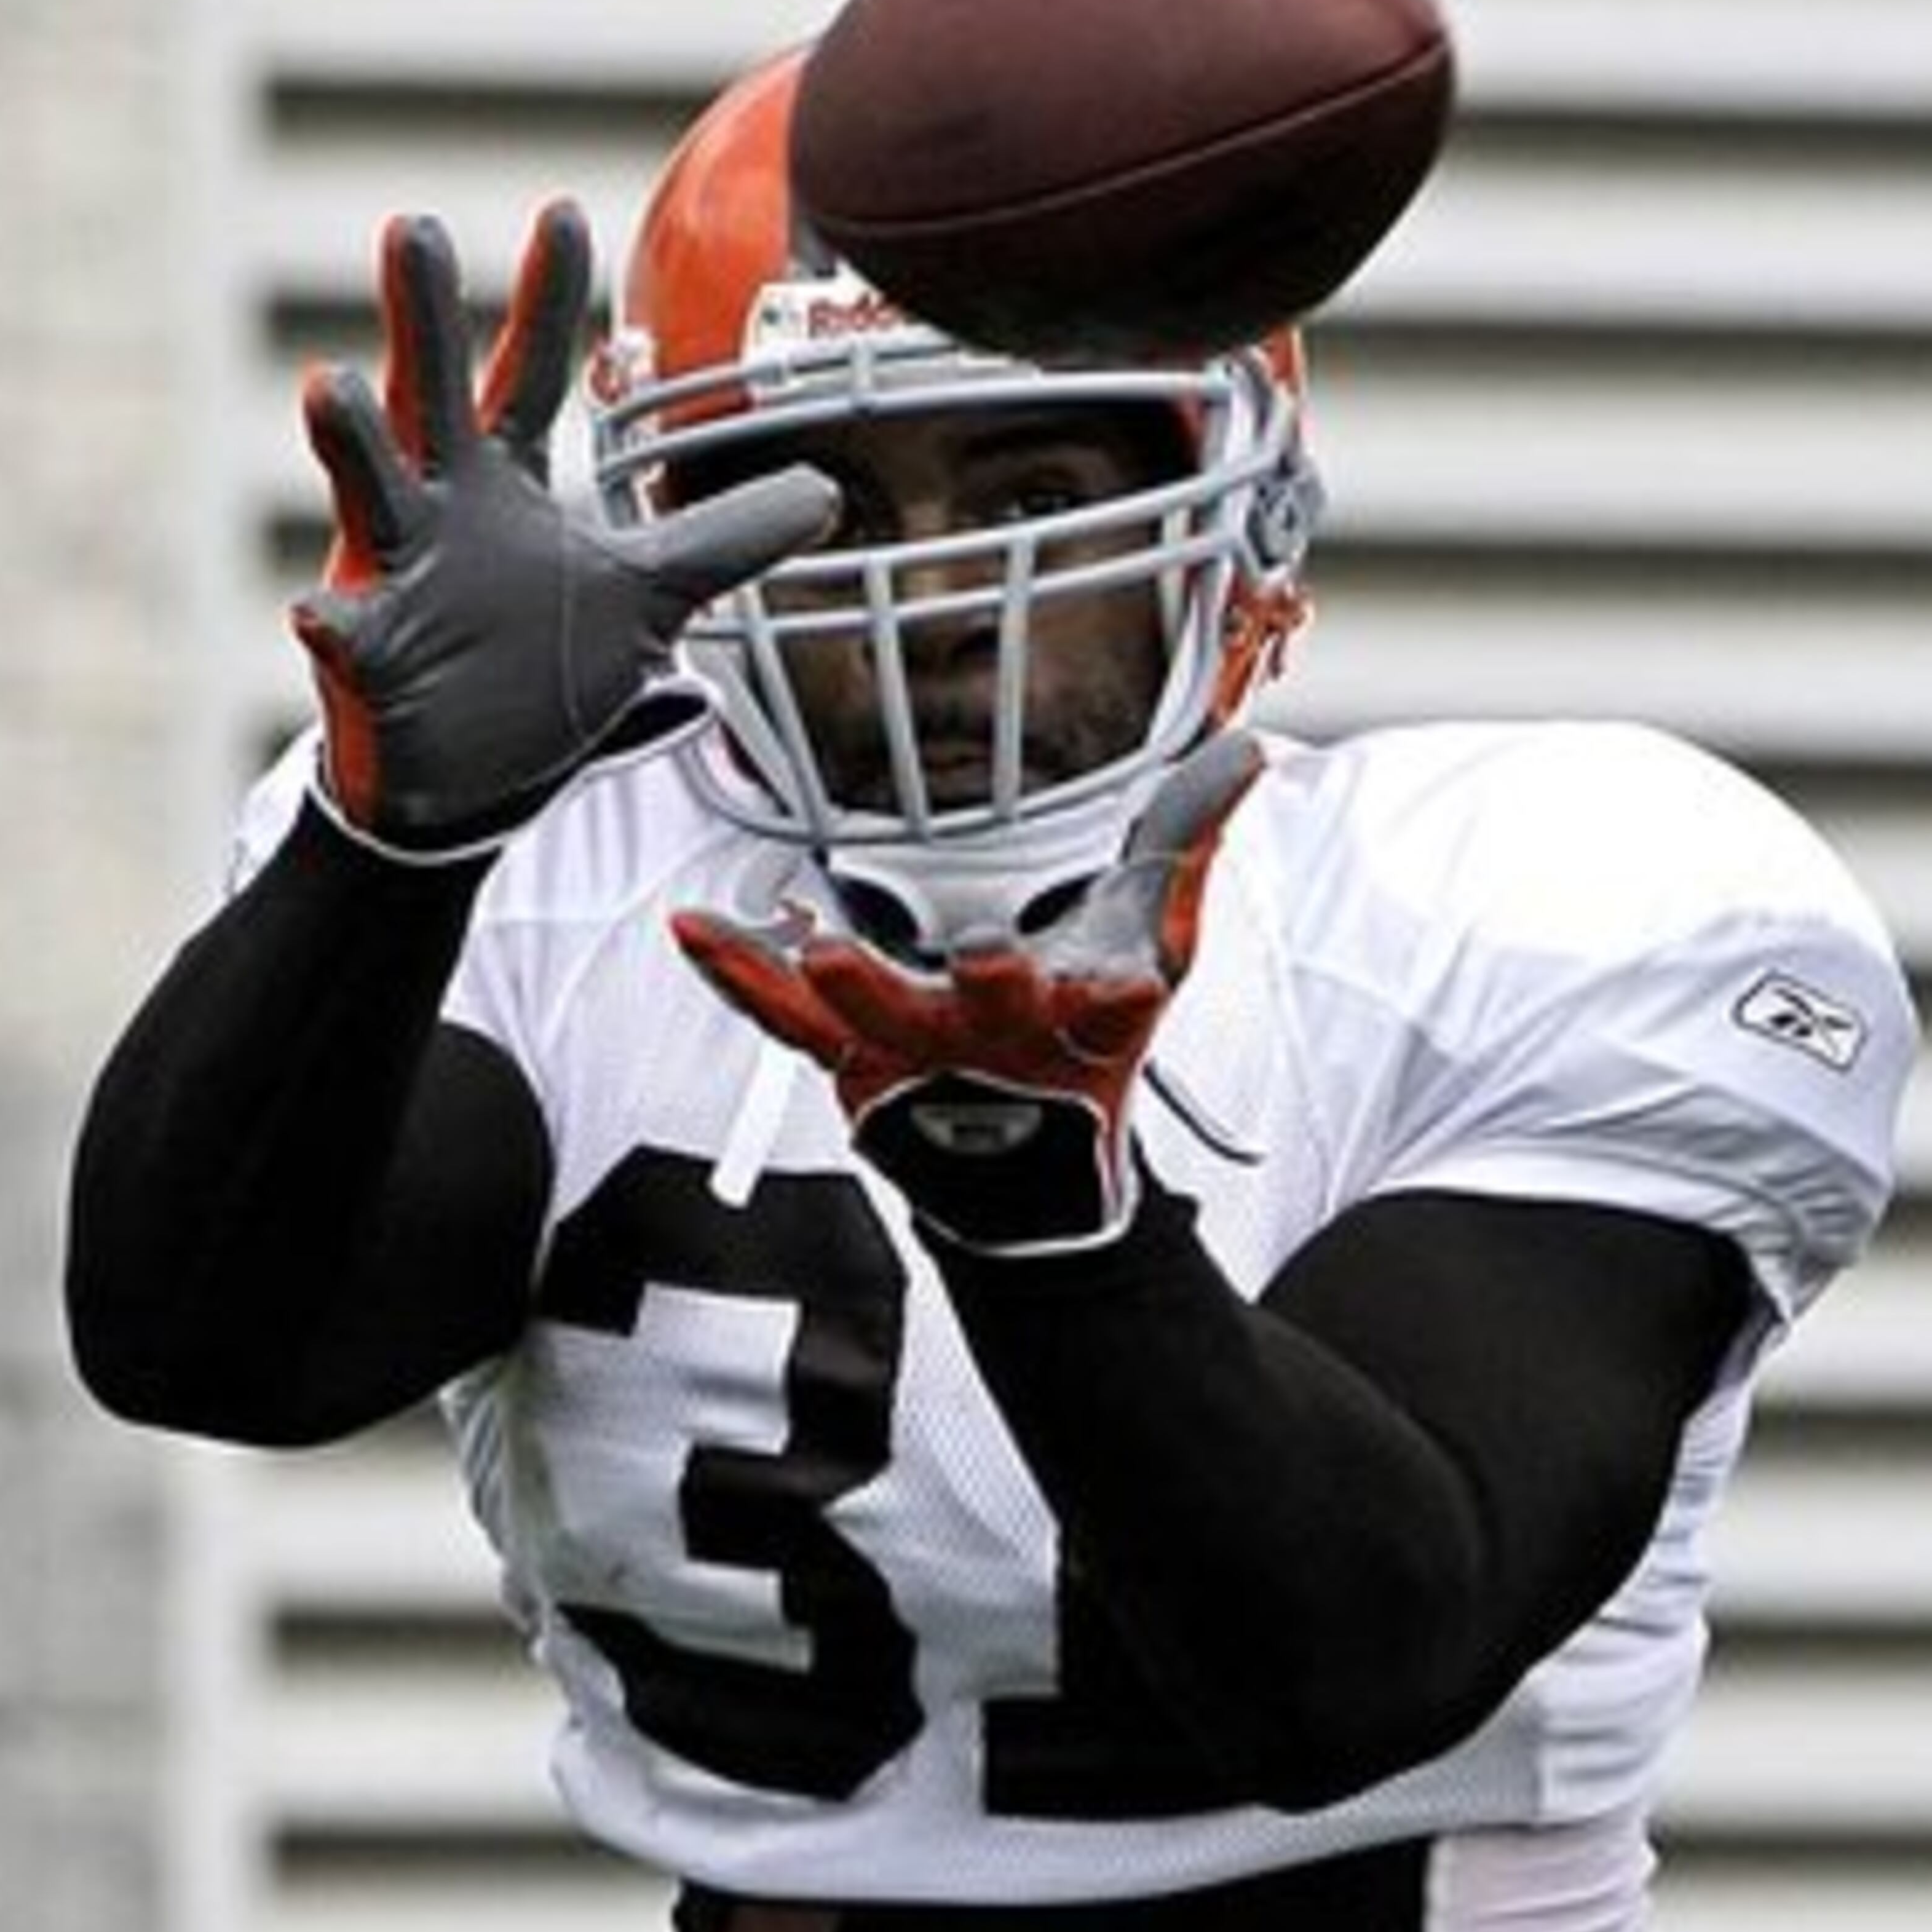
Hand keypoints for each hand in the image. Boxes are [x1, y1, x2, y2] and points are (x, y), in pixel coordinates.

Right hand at [291, 201, 836, 851]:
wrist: (468, 778)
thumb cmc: (537, 668)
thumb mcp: (647, 597)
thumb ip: (719, 539)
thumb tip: (822, 494)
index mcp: (503, 483)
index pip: (530, 375)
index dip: (548, 300)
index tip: (562, 211)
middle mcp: (440, 507)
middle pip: (435, 393)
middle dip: (425, 317)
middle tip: (415, 226)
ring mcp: (394, 572)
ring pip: (370, 489)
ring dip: (351, 438)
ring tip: (329, 382)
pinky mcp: (365, 653)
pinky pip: (341, 631)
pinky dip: (332, 621)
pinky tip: (321, 611)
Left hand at [674, 733, 1260, 1246]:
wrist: (1027, 1175)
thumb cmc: (1086, 1045)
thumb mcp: (1156, 950)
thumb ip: (1189, 848)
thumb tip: (1245, 756)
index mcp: (1084, 1013)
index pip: (1114, 997)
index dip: (1119, 988)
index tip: (1128, 982)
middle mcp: (997, 1036)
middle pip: (993, 1007)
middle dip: (990, 986)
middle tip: (989, 962)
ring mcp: (914, 1052)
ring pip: (880, 1020)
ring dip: (852, 987)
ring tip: (826, 955)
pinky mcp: (845, 1059)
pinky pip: (779, 1016)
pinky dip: (734, 972)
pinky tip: (686, 927)